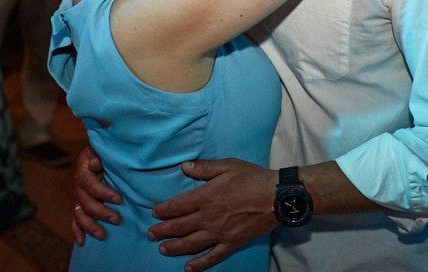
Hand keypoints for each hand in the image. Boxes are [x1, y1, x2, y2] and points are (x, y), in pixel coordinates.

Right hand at [72, 145, 121, 243]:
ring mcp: (78, 197)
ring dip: (90, 226)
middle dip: (101, 213)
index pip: (90, 184)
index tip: (119, 199)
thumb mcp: (104, 150)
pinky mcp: (79, 206)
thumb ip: (100, 155)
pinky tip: (82, 242)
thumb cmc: (107, 153)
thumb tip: (95, 163)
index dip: (103, 193)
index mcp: (84, 170)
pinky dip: (77, 231)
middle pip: (85, 202)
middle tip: (117, 220)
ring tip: (102, 235)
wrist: (101, 156)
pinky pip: (75, 220)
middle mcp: (79, 185)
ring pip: (80, 214)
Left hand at [148, 159, 278, 271]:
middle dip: (162, 230)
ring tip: (163, 249)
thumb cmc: (252, 178)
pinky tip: (189, 268)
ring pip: (191, 243)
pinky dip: (200, 264)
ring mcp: (220, 233)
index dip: (163, 210)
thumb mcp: (228, 165)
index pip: (178, 206)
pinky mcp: (232, 243)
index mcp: (206, 196)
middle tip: (151, 234)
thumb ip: (204, 167)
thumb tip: (184, 166)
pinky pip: (213, 256)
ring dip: (175, 247)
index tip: (154, 213)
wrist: (277, 197)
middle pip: (180, 226)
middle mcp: (209, 217)